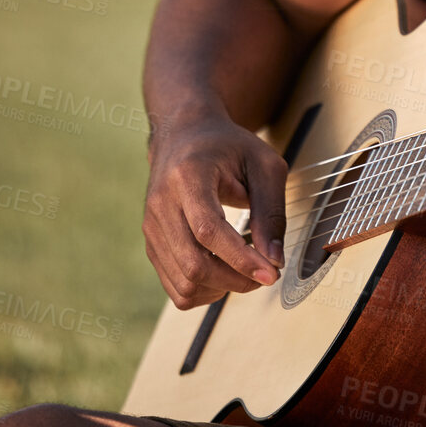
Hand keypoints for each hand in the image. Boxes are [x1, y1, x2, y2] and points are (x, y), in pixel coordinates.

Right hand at [142, 118, 287, 307]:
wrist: (184, 135)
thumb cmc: (228, 146)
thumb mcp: (263, 165)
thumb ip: (271, 211)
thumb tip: (274, 259)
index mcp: (187, 176)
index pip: (208, 230)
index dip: (240, 258)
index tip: (271, 273)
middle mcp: (161, 204)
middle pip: (193, 264)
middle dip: (236, 280)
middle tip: (266, 273)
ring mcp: (151, 227)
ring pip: (184, 284)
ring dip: (222, 289)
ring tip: (246, 271)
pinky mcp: (152, 244)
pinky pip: (176, 287)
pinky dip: (205, 291)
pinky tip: (225, 274)